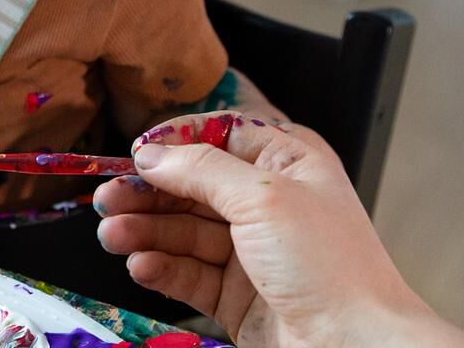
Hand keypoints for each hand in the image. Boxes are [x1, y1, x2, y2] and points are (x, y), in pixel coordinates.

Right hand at [95, 112, 463, 347]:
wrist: (356, 347)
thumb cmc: (330, 265)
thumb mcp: (263, 197)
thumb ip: (201, 169)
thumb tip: (152, 153)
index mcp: (287, 163)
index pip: (218, 137)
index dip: (175, 143)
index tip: (136, 152)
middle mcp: (267, 203)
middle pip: (192, 186)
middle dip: (149, 192)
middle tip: (108, 199)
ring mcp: (250, 252)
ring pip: (183, 231)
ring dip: (146, 231)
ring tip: (114, 236)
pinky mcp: (235, 296)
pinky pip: (187, 274)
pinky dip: (161, 268)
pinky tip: (141, 266)